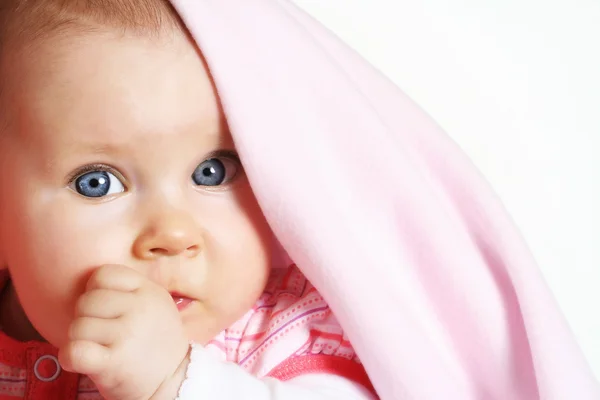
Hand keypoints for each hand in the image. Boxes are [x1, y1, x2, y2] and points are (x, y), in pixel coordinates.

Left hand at [58, 265, 189, 399]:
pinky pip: (74, 351)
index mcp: (149, 290)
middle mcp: (140, 308)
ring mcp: (128, 334)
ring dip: (80, 340)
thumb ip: (130, 289)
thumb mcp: (156, 303)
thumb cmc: (155, 340)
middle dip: (86, 317)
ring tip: (99, 348)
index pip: (102, 274)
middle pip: (86, 300)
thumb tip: (89, 282)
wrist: (174, 379)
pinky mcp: (114, 362)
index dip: (95, 290)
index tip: (105, 308)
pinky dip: (70, 357)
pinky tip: (81, 361)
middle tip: (101, 333)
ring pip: (77, 326)